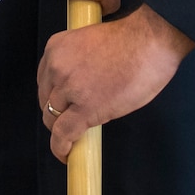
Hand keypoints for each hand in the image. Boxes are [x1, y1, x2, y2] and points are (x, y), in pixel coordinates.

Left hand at [38, 6, 194, 159]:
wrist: (149, 42)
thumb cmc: (131, 39)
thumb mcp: (89, 41)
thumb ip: (77, 62)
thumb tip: (81, 86)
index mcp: (57, 47)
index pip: (45, 80)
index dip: (54, 95)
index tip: (63, 104)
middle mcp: (57, 67)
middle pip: (47, 100)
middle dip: (58, 112)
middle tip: (73, 119)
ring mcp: (69, 88)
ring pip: (52, 119)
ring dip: (61, 130)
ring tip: (73, 139)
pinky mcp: (85, 109)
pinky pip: (63, 134)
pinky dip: (61, 147)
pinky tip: (66, 155)